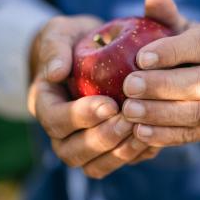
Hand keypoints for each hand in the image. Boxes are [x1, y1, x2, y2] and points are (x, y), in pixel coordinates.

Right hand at [28, 15, 156, 178]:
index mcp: (46, 103)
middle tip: (128, 120)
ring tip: (142, 131)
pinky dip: (133, 155)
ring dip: (119, 152)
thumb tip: (55, 72)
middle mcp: (60, 130)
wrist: (88, 52)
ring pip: (93, 165)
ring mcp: (81, 142)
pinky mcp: (104, 148)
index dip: (80, 116)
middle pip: (71, 151)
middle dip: (102, 138)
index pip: (55, 119)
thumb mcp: (60, 34)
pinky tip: (153, 137)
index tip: (109, 104)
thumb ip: (55, 49)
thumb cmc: (72, 41)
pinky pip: (115, 162)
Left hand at [122, 0, 199, 146]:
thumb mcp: (175, 26)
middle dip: (164, 86)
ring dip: (162, 114)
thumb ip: (164, 15)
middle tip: (129, 86)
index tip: (140, 57)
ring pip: (198, 113)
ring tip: (129, 112)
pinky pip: (191, 135)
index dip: (173, 52)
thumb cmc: (180, 45)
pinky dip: (166, 136)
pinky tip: (139, 133)